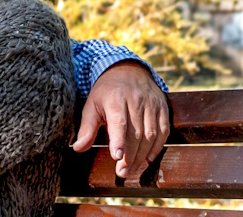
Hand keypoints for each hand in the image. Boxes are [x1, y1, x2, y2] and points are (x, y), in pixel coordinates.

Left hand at [70, 61, 170, 178]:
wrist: (128, 70)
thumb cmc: (106, 92)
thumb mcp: (91, 105)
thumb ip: (87, 128)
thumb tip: (78, 148)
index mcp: (115, 99)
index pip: (119, 122)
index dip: (118, 140)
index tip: (116, 156)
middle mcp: (136, 100)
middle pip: (136, 133)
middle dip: (129, 155)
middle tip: (122, 172)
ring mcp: (151, 104)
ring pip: (151, 134)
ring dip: (142, 155)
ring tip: (131, 169)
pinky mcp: (162, 107)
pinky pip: (163, 131)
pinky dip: (157, 147)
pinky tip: (148, 159)